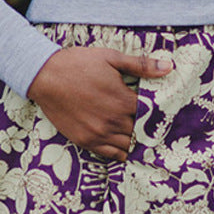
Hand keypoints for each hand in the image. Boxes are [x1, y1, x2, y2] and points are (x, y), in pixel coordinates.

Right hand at [27, 46, 172, 161]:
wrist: (45, 76)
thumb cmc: (78, 64)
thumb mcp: (111, 58)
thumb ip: (141, 65)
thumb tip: (169, 68)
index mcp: (122, 100)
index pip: (151, 114)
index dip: (159, 114)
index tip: (165, 113)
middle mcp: (113, 121)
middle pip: (142, 132)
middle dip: (150, 129)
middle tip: (158, 128)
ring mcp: (98, 133)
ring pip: (129, 146)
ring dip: (138, 143)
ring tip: (145, 139)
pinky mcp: (85, 141)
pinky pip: (111, 155)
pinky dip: (123, 153)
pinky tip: (128, 149)